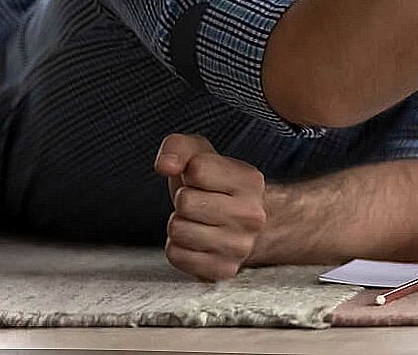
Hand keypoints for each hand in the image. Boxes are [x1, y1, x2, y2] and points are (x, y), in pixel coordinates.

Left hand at [154, 134, 267, 280]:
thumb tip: (165, 165)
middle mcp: (252, 215)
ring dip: (180, 224)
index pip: (197, 170)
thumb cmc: (215, 187)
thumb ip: (178, 147)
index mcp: (251, 181)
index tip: (202, 180)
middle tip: (200, 204)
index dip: (190, 173)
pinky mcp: (223, 270)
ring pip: (177, 230)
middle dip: (184, 201)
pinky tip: (197, 241)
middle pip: (185, 202)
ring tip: (199, 222)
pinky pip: (176, 255)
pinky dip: (179, 247)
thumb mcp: (200, 155)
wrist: (241, 224)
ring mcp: (240, 246)